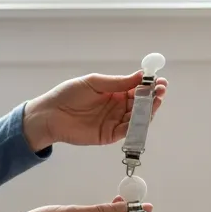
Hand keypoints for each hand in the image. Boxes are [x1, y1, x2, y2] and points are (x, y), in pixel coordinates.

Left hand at [22, 70, 168, 149]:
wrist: (50, 115)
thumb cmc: (68, 94)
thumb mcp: (94, 82)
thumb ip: (118, 82)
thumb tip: (141, 76)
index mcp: (114, 92)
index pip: (136, 88)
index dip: (148, 85)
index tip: (159, 81)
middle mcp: (117, 107)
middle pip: (140, 103)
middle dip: (152, 97)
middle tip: (161, 91)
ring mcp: (115, 122)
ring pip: (137, 117)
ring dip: (148, 110)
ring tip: (156, 101)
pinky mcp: (110, 135)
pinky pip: (128, 130)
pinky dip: (137, 125)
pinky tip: (144, 116)